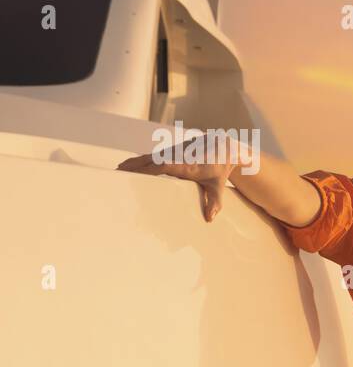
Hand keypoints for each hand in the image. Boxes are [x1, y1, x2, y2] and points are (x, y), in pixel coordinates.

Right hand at [117, 148, 235, 221]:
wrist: (222, 147)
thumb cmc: (220, 168)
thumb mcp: (218, 186)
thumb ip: (215, 203)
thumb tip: (210, 219)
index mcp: (186, 165)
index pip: (164, 166)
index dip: (148, 168)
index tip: (135, 172)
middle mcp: (176, 156)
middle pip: (151, 160)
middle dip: (135, 165)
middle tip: (116, 172)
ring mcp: (172, 153)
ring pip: (149, 156)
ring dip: (134, 162)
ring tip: (117, 170)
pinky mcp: (171, 152)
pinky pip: (152, 156)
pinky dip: (140, 160)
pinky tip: (128, 165)